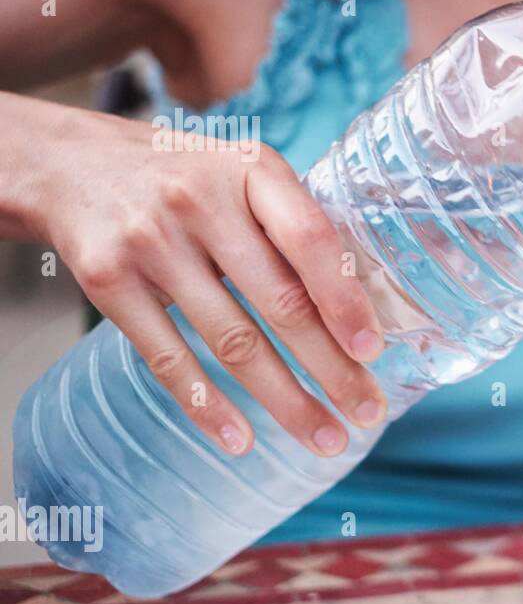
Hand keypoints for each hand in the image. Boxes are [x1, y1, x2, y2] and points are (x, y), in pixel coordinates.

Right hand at [33, 108, 387, 456]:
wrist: (69, 164)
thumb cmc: (185, 179)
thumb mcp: (243, 175)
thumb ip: (294, 227)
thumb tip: (362, 312)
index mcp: (251, 171)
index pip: (311, 240)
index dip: (345, 300)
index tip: (373, 351)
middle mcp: (200, 202)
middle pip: (280, 302)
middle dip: (331, 368)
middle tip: (366, 414)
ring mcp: (150, 242)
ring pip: (232, 341)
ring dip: (285, 400)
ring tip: (324, 438)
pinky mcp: (108, 282)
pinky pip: (167, 358)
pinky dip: (207, 406)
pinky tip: (241, 440)